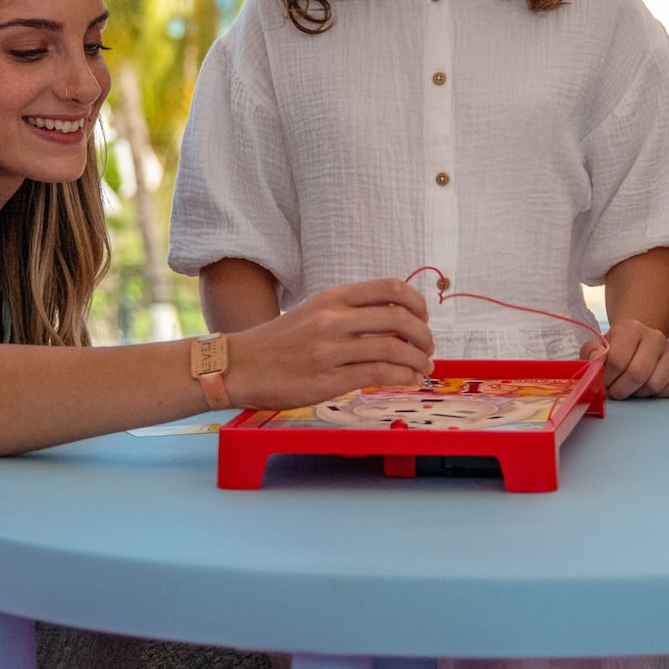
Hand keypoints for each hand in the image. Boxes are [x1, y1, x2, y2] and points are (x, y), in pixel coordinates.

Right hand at [226, 279, 434, 408]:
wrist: (240, 366)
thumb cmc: (279, 341)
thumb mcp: (314, 311)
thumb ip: (350, 311)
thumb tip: (395, 319)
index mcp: (332, 297)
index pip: (390, 289)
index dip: (418, 303)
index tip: (424, 318)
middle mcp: (333, 319)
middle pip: (399, 319)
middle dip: (424, 335)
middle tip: (428, 347)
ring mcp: (330, 350)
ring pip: (393, 349)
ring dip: (417, 360)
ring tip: (423, 367)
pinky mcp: (328, 380)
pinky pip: (377, 374)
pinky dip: (402, 377)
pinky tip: (407, 380)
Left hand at [593, 316, 668, 399]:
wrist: (639, 345)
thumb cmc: (615, 350)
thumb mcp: (597, 348)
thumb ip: (591, 354)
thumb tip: (596, 362)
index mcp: (631, 328)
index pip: (617, 361)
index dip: (606, 379)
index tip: (603, 383)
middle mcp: (655, 336)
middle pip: (637, 374)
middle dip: (621, 390)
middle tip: (615, 392)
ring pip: (655, 385)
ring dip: (639, 394)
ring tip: (632, 387)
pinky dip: (660, 396)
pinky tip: (650, 388)